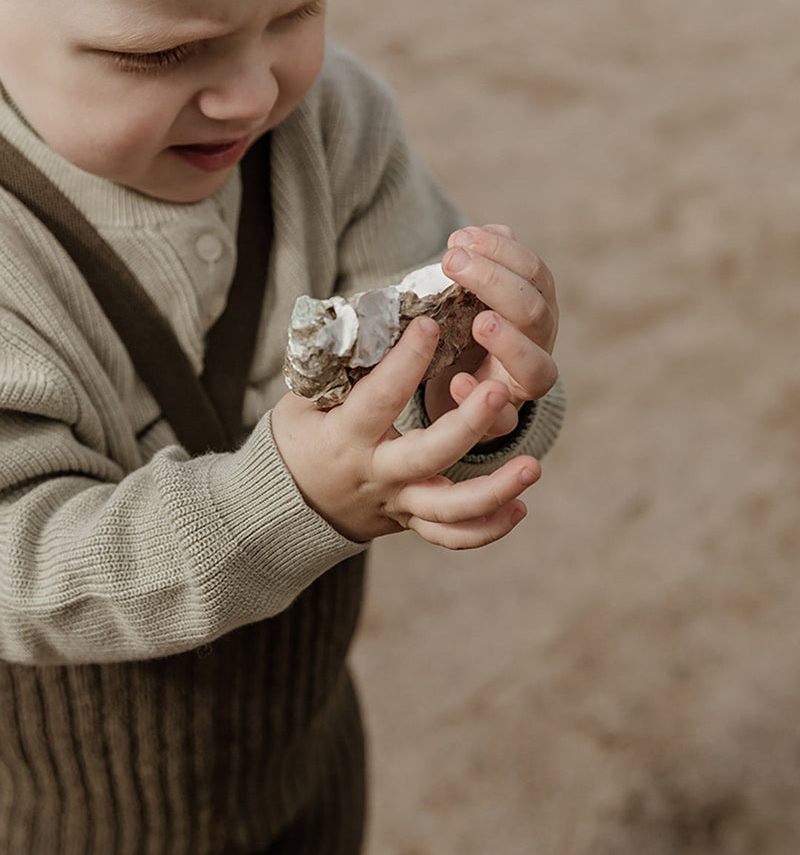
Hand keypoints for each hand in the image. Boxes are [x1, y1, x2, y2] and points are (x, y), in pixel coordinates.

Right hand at [271, 316, 540, 548]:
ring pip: (450, 509)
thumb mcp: (303, 402)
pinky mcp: (411, 522)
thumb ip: (338, 370)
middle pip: (429, 456)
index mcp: (345, 439)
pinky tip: (520, 508)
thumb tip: (375, 318)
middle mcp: (377, 475)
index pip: (378, 399)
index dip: (405, 362)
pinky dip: (488, 528)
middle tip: (499, 389)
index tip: (430, 324)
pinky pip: (453, 536)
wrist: (288, 508)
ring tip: (533, 466)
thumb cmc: (300, 439)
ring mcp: (398, 504)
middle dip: (467, 424)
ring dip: (495, 490)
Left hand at [425, 224, 558, 438]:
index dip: (502, 252)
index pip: (533, 273)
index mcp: (535, 308)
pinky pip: (502, 418)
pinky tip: (459, 382)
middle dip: (497, 284)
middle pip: (535, 312)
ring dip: (512, 344)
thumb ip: (478, 264)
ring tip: (481, 322)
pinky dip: (482, 399)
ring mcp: (524, 385)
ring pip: (538, 369)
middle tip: (454, 264)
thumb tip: (483, 232)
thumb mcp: (468, 296)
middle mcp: (538, 344)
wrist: (455, 391)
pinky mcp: (500, 421)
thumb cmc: (464, 332)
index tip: (462, 238)